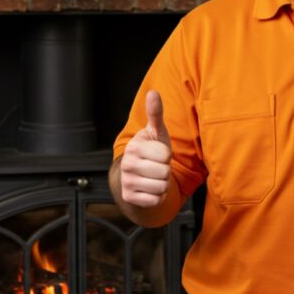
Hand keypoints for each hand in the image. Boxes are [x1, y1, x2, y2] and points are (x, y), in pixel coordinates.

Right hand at [119, 90, 172, 207]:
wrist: (137, 175)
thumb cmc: (150, 151)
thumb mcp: (155, 132)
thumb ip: (155, 113)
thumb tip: (153, 92)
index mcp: (134, 147)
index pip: (165, 155)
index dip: (166, 156)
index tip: (157, 154)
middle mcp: (127, 164)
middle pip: (164, 172)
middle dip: (165, 171)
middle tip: (156, 167)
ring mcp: (127, 182)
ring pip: (162, 187)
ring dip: (162, 184)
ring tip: (154, 177)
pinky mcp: (129, 198)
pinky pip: (156, 200)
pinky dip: (157, 197)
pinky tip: (150, 188)